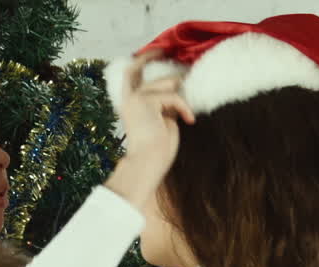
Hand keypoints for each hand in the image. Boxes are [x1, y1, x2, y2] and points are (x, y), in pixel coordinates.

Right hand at [104, 50, 195, 209]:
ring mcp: (136, 99)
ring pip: (165, 85)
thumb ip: (165, 104)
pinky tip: (189, 121)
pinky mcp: (146, 102)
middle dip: (154, 60)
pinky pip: (173, 97)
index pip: (131, 76)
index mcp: (130, 105)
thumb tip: (176, 89)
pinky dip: (184, 108)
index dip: (142, 60)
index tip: (156, 51)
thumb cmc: (157, 150)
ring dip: (179, 98)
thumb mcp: (163, 120)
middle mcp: (129, 99)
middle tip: (174, 63)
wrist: (149, 163)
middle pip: (138, 68)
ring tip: (187, 115)